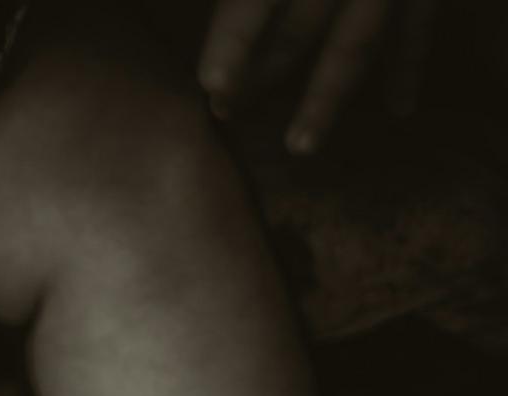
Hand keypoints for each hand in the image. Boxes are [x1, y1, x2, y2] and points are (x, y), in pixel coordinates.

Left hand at [199, 0, 439, 152]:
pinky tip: (399, 110)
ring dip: (324, 100)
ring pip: (353, 49)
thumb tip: (215, 35)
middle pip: (294, 35)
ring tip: (300, 147)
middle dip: (259, 79)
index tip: (211, 85)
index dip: (231, 44)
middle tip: (225, 116)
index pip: (252, 7)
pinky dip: (408, 68)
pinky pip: (418, 32)